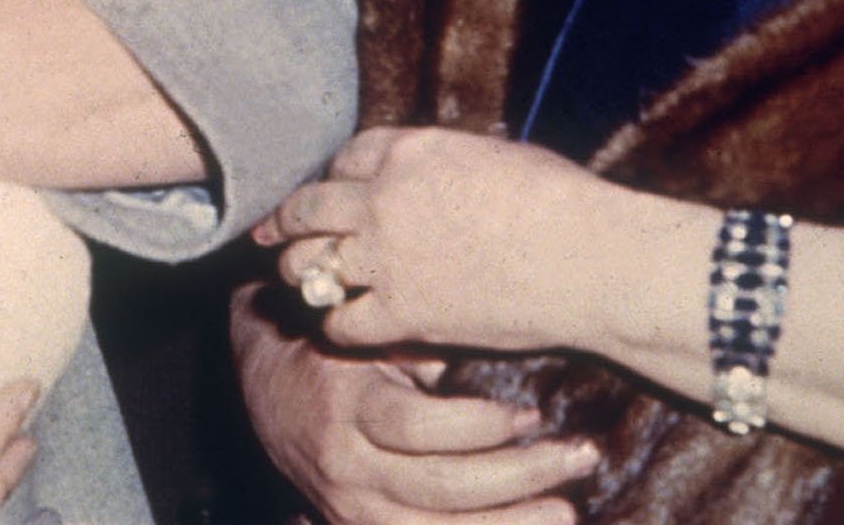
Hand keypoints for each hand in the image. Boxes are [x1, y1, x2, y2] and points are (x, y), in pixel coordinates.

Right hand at [231, 284, 594, 524]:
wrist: (263, 388)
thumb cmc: (333, 349)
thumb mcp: (371, 337)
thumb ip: (426, 350)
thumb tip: (501, 349)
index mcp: (349, 409)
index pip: (419, 427)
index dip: (482, 424)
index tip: (532, 412)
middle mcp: (347, 470)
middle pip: (441, 486)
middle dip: (520, 476)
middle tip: (580, 456)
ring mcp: (351, 510)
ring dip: (511, 523)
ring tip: (566, 509)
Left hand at [259, 126, 660, 354]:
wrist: (587, 259)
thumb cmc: (561, 203)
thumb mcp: (494, 156)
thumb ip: (447, 163)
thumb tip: (439, 174)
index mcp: (408, 150)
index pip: (345, 159)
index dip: (334, 178)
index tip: (328, 193)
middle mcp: (382, 198)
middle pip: (309, 207)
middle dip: (287, 222)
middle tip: (271, 234)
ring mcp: (385, 257)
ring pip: (310, 265)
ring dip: (302, 274)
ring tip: (297, 283)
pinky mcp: (399, 312)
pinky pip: (339, 320)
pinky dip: (335, 324)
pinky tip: (342, 326)